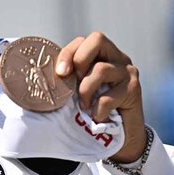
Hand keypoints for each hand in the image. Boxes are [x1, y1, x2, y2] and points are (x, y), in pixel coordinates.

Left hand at [56, 32, 145, 162]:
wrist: (124, 135)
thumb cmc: (96, 110)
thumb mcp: (79, 91)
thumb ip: (69, 80)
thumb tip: (39, 79)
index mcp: (102, 55)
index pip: (83, 41)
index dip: (68, 53)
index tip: (60, 73)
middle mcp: (117, 58)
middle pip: (97, 39)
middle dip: (79, 60)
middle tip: (75, 82)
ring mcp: (128, 72)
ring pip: (101, 69)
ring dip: (85, 91)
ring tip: (84, 106)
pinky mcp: (134, 90)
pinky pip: (108, 96)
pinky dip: (97, 110)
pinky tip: (97, 116)